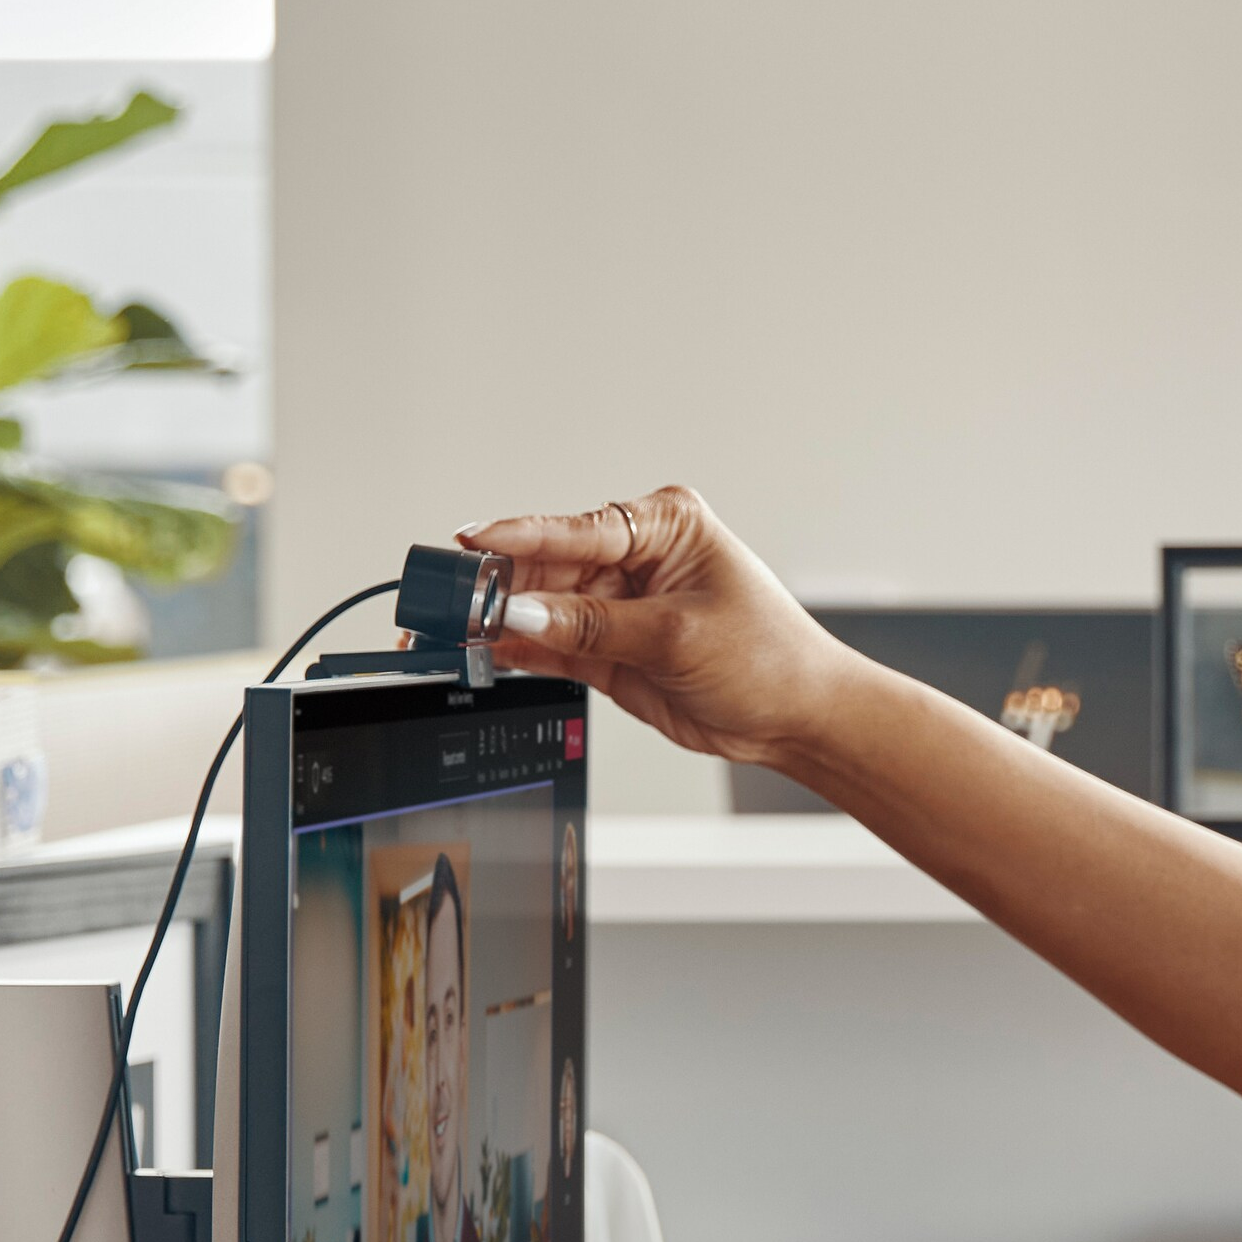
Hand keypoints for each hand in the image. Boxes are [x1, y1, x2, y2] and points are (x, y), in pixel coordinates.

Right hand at [458, 486, 872, 779]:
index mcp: (664, 525)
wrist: (797, 717)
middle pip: (546, 565)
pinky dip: (515, 651)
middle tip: (443, 603)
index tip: (469, 542)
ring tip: (447, 631)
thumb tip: (524, 614)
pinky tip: (481, 653)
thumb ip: (594, 626)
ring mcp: (619, 604)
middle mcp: (637, 557)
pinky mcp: (609, 648)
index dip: (517, 537)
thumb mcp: (677, 635)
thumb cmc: (769, 657)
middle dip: (494, 587)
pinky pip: (549, 644)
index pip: (576, 527)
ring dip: (496, 622)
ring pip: (539, 607)